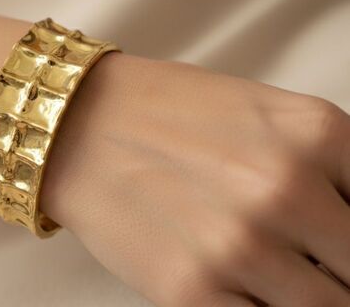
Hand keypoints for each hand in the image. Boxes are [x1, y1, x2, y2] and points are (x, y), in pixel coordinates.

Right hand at [41, 52, 349, 305]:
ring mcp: (238, 247)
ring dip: (302, 294)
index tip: (336, 249)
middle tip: (309, 262)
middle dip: (337, 271)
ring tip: (267, 268)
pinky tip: (239, 282)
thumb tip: (348, 231)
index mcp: (317, 134)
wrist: (80, 125)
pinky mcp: (190, 293)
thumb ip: (333, 169)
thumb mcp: (269, 115)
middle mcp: (285, 191)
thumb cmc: (170, 114)